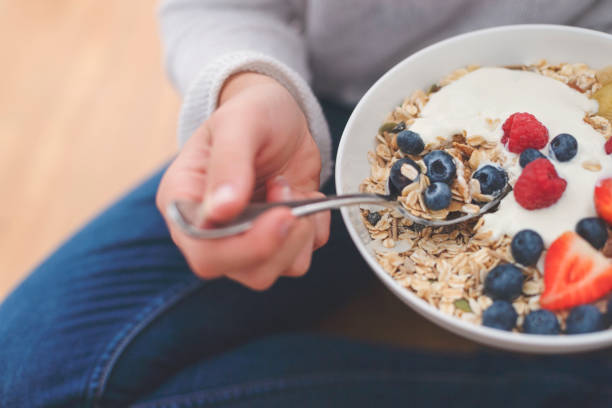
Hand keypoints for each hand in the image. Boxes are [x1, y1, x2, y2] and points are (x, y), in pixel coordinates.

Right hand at [156, 73, 329, 289]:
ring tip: (291, 188)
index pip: (204, 252)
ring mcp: (245, 238)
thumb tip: (222, 210)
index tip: (280, 216)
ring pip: (273, 271)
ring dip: (298, 234)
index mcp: (185, 203)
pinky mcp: (277, 239)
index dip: (244, 247)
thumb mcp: (239, 124)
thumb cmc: (251, 112)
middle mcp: (212, 230)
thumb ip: (229, 163)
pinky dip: (314, 230)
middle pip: (244, 271)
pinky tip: (305, 196)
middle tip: (290, 195)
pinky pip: (301, 258)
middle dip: (279, 241)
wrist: (281, 114)